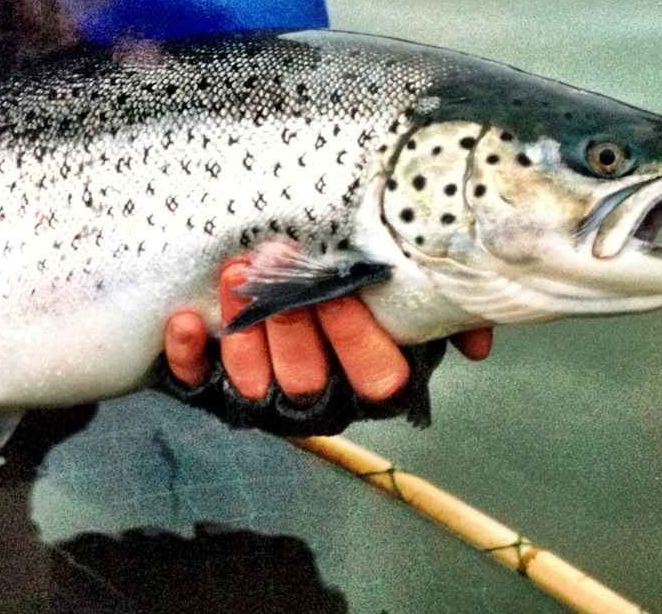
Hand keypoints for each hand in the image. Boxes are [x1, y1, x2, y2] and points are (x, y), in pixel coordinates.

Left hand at [162, 256, 492, 430]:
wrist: (289, 285)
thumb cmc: (359, 293)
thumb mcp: (410, 301)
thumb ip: (447, 314)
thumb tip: (477, 342)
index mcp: (372, 381)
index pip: (375, 376)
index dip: (355, 337)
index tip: (337, 290)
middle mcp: (320, 397)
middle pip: (306, 379)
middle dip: (289, 321)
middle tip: (273, 262)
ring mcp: (264, 398)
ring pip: (253, 382)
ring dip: (242, 329)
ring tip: (234, 275)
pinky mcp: (212, 387)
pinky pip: (198, 382)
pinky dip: (189, 354)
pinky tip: (185, 319)